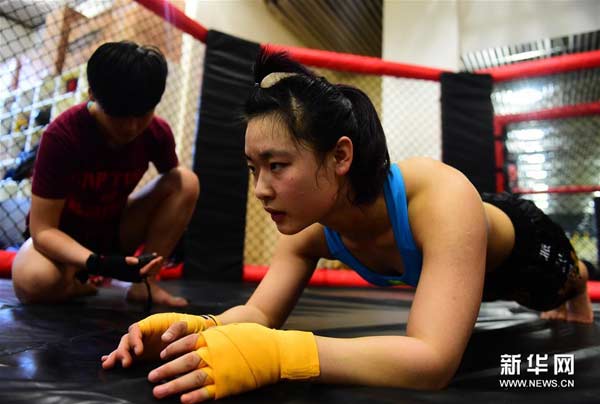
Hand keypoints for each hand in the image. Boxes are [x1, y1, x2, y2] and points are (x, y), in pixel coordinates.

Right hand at [86, 253, 161, 281]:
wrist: (100, 266)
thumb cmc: (108, 263)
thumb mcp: (117, 261)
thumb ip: (128, 261)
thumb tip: (136, 261)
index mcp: (130, 275)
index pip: (144, 270)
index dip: (151, 264)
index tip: (157, 258)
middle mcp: (131, 277)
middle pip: (146, 271)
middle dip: (153, 264)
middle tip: (160, 257)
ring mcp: (131, 275)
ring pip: (143, 270)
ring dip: (149, 264)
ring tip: (156, 257)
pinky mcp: (129, 273)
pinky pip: (139, 268)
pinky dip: (144, 264)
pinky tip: (148, 259)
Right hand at [101, 313, 219, 368]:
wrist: (199, 332)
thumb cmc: (193, 325)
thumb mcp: (188, 323)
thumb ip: (177, 328)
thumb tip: (164, 338)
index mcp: (153, 322)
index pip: (136, 328)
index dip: (134, 339)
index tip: (138, 351)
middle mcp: (145, 332)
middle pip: (127, 339)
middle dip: (123, 350)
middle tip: (125, 363)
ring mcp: (144, 343)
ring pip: (125, 347)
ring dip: (117, 355)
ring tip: (108, 364)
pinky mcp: (145, 353)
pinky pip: (130, 355)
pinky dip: (118, 357)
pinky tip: (108, 362)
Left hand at [148, 323, 319, 402]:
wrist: (275, 351)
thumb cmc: (255, 338)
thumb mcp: (232, 331)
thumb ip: (214, 336)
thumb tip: (199, 341)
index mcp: (213, 338)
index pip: (186, 343)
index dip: (172, 349)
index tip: (161, 355)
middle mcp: (213, 354)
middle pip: (183, 362)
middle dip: (165, 370)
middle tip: (151, 377)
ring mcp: (220, 370)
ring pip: (190, 379)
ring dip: (173, 386)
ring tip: (158, 391)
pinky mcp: (228, 385)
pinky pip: (207, 393)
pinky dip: (194, 397)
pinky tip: (183, 400)